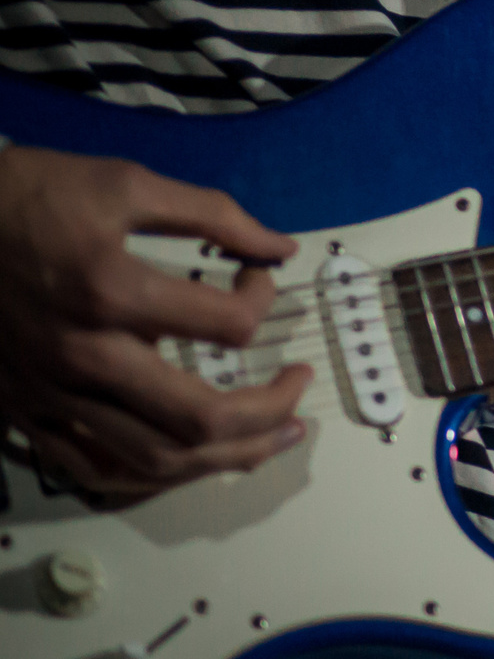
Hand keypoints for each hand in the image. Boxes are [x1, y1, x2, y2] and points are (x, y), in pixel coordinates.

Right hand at [0, 146, 309, 495]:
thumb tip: (280, 248)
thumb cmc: (26, 196)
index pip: (228, 326)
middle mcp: (83, 356)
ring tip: (273, 440)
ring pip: (156, 458)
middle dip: (271, 410)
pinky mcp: (26, 412)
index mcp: (110, 293)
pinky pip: (97, 468)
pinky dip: (155, 475)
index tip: (259, 278)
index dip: (263, 299)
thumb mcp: (122, 183)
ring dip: (229, 457)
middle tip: (301, 388)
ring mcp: (51, 393)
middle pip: (200, 417)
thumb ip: (210, 214)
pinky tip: (191, 462)